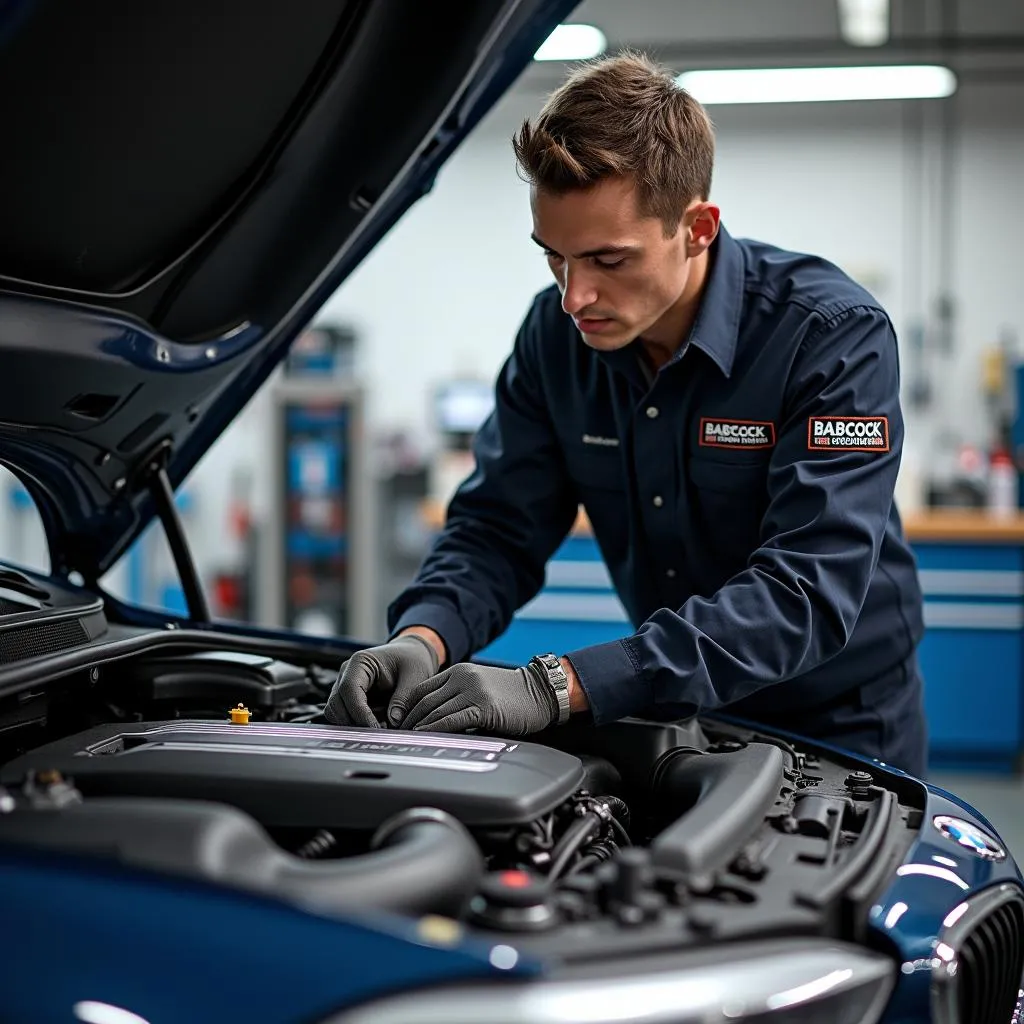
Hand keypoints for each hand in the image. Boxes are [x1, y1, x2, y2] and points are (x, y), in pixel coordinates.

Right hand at [324, 634, 438, 726]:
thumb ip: (403, 698)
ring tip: (382, 727)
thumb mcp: (415, 675)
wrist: (411, 654)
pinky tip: (379, 725)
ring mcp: (344, 687)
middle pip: (336, 704)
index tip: (374, 729)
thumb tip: (393, 722)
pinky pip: (345, 717)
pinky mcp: (348, 700)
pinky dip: (358, 725)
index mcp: (360, 662)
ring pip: (336, 713)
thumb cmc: (412, 660)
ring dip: (355, 725)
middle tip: (379, 734)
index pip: (349, 689)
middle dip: (355, 722)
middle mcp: (346, 674)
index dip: (359, 712)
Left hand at [388, 662, 557, 735]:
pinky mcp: (483, 707)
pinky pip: (452, 720)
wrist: (542, 692)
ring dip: (418, 728)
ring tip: (407, 742)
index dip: (406, 708)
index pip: (421, 689)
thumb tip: (432, 720)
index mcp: (459, 671)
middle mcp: (463, 678)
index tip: (398, 724)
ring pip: (435, 712)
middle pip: (424, 701)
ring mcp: (473, 691)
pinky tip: (427, 739)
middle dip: (408, 721)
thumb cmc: (513, 696)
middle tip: (397, 737)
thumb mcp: (480, 687)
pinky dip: (435, 731)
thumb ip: (457, 696)